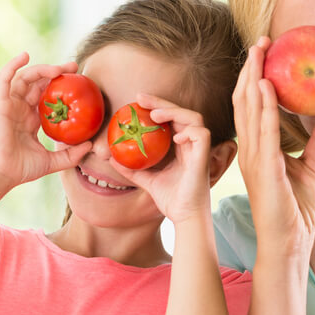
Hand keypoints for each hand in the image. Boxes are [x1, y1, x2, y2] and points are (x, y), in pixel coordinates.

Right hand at [0, 53, 92, 189]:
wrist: (3, 174)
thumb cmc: (23, 169)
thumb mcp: (53, 161)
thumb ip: (71, 155)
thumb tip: (91, 146)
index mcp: (31, 119)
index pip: (47, 95)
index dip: (61, 86)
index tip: (79, 79)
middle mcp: (20, 108)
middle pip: (39, 82)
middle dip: (56, 72)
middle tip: (74, 67)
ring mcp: (9, 104)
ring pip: (25, 77)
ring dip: (42, 69)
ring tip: (59, 68)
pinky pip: (4, 78)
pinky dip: (13, 65)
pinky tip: (25, 55)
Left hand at [113, 93, 212, 224]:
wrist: (185, 216)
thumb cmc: (171, 199)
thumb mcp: (147, 180)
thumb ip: (132, 169)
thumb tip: (111, 158)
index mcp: (181, 146)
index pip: (171, 118)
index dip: (156, 106)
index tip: (137, 101)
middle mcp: (191, 144)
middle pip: (181, 112)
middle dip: (161, 102)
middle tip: (140, 98)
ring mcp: (199, 149)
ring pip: (194, 118)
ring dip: (174, 112)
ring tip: (155, 115)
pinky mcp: (204, 157)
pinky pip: (201, 134)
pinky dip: (189, 131)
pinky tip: (173, 136)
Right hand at [233, 39, 314, 255]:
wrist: (290, 243)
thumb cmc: (298, 210)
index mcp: (258, 148)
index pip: (252, 105)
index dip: (256, 76)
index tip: (267, 51)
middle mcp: (250, 149)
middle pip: (245, 101)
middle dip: (251, 69)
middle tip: (262, 41)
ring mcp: (253, 160)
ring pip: (249, 111)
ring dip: (253, 79)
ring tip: (259, 53)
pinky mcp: (263, 171)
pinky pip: (262, 133)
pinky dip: (262, 109)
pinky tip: (265, 87)